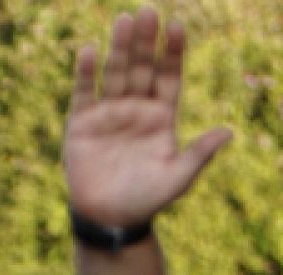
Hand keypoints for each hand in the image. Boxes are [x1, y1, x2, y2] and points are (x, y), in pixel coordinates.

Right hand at [63, 8, 230, 228]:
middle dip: (146, 42)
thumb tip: (229, 132)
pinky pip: (83, 94)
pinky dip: (85, 73)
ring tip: (124, 20)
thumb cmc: (146, 199)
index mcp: (161, 116)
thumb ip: (199, 154)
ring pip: (116, 74)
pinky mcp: (81, 124)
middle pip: (143, 68)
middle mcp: (136, 109)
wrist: (107, 218)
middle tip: (149, 12)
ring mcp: (108, 114)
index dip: (172, 53)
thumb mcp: (178, 179)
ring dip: (120, 48)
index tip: (177, 27)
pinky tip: (88, 50)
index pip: (168, 76)